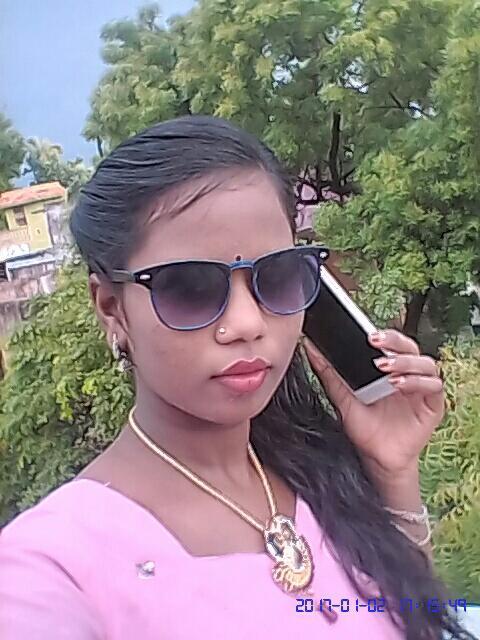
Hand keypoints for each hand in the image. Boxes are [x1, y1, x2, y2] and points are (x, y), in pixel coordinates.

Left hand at [301, 329, 444, 479]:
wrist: (376, 459)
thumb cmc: (364, 428)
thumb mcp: (342, 398)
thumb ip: (329, 373)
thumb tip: (310, 348)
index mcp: (390, 368)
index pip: (393, 342)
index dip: (385, 335)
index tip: (368, 335)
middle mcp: (408, 374)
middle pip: (410, 347)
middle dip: (394, 341)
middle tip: (375, 342)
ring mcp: (422, 389)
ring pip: (425, 363)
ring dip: (405, 362)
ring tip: (386, 368)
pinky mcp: (433, 405)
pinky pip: (433, 386)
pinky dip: (417, 382)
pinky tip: (399, 385)